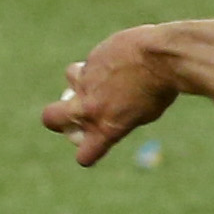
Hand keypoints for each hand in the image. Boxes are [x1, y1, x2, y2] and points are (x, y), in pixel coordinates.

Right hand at [39, 29, 178, 166]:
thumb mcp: (144, 115)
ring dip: (79, 79)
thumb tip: (112, 114)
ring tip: (102, 75)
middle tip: (71, 112)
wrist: (162, 58)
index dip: (86, 151)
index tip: (95, 144)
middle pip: (51, 118)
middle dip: (55, 117)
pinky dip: (100, 62)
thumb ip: (120, 119)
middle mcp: (90, 109)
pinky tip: (120, 58)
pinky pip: (89, 62)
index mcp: (105, 130)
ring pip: (69, 79)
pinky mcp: (91, 60)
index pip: (83, 155)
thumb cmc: (161, 88)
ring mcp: (87, 82)